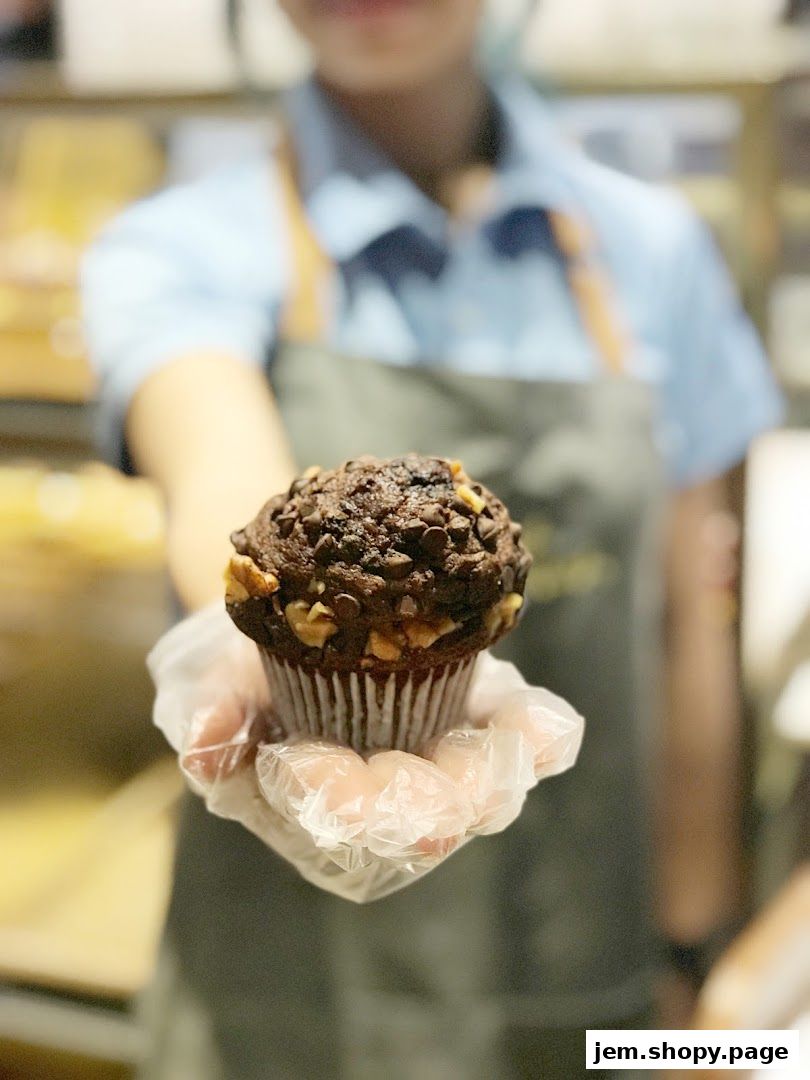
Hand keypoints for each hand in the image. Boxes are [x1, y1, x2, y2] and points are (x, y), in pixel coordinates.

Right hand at [149, 605, 583, 900]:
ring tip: (511, 754)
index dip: (334, 804)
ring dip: (495, 776)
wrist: (308, 614)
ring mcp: (439, 762)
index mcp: (315, 799)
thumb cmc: (254, 661)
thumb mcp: (215, 673)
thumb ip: (210, 707)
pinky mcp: (480, 721)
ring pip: (478, 792)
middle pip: (418, 823)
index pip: (327, 815)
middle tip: (448, 803)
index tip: (338, 790)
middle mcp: (386, 799)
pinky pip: (518, 738)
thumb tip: (202, 745)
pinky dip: (537, 736)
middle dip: (433, 810)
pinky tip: (552, 726)